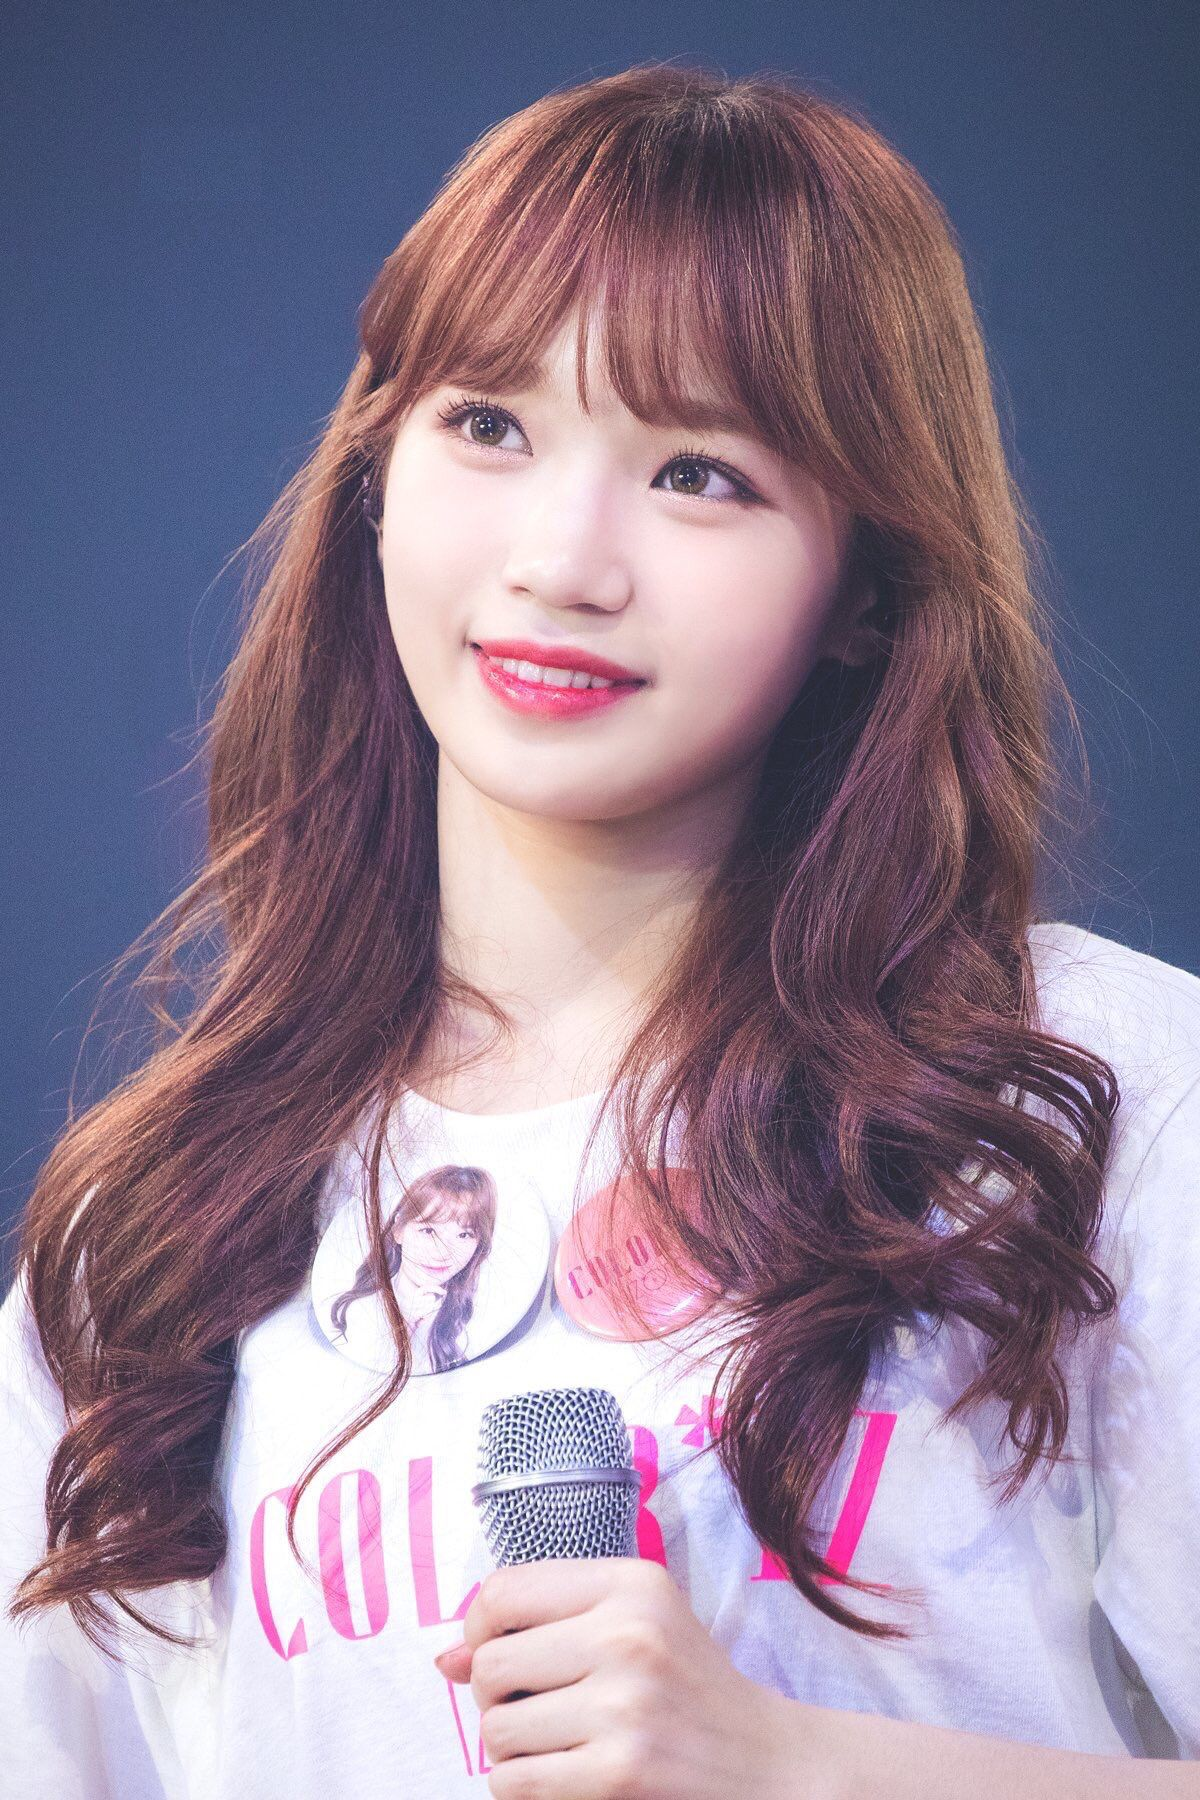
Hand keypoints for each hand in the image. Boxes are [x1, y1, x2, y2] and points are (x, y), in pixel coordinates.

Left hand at [431, 1556, 826, 1798]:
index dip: (479, 1628)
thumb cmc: (689, 1691)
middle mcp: (627, 1634)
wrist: (770, 1767)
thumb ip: (541, 1626)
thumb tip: (444, 1657)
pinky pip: (514, 1782)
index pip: (503, 1590)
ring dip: (510, 1749)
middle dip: (494, 1697)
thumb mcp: (634, 1628)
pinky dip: (523, 1787)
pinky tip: (564, 1776)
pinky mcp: (618, 1773)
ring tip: (556, 1744)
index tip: (498, 1653)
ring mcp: (623, 1706)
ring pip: (496, 1730)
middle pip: (490, 1665)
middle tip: (533, 1708)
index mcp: (631, 1583)